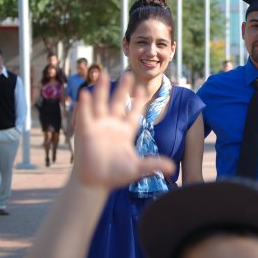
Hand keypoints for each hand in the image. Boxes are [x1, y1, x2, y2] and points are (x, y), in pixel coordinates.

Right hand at [73, 71, 174, 189]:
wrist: (95, 183)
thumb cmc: (115, 175)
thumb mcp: (137, 169)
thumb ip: (153, 164)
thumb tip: (172, 168)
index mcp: (125, 131)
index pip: (134, 112)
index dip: (138, 100)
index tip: (143, 87)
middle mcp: (112, 126)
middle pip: (118, 102)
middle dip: (124, 89)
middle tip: (129, 74)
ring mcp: (98, 127)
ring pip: (100, 104)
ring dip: (102, 89)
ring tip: (104, 74)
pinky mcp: (86, 132)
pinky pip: (86, 116)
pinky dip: (85, 105)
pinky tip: (85, 93)